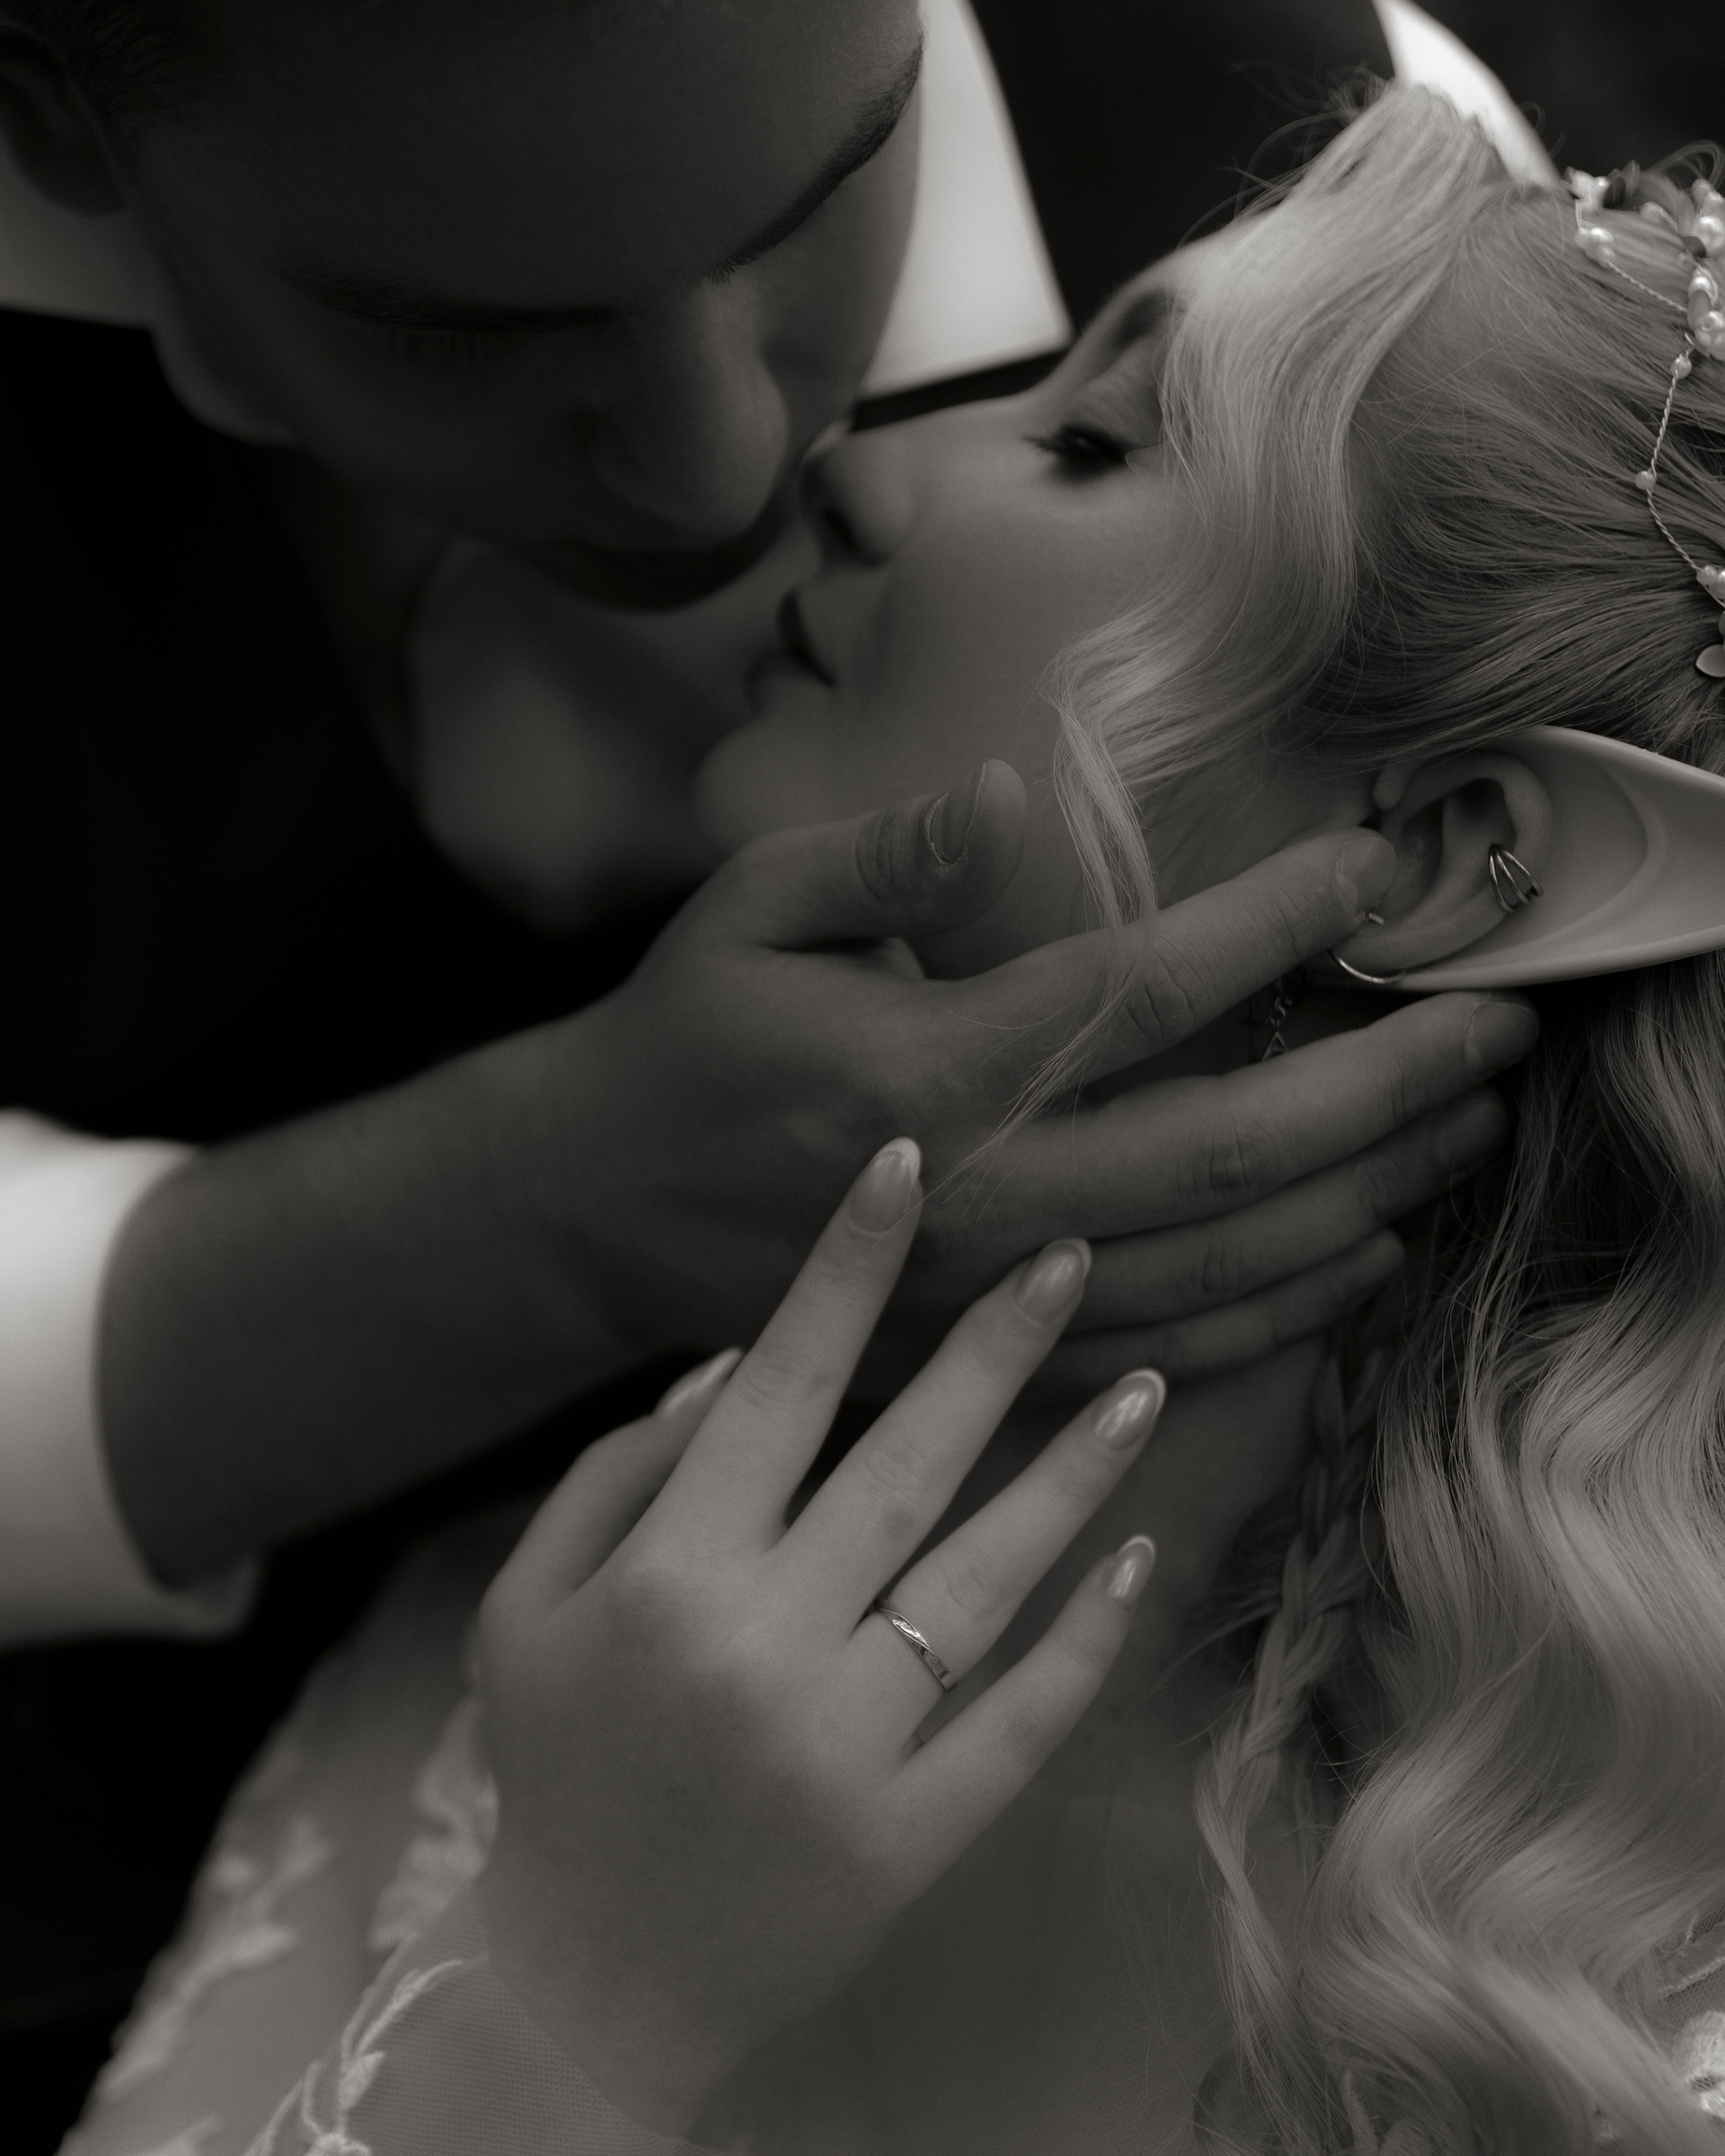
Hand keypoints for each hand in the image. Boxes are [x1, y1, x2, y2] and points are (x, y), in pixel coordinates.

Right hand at [478, 1139, 1162, 2131]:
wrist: (586, 1985)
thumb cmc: (557, 1769)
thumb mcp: (525, 1612)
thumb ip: (615, 1477)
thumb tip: (734, 1365)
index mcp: (664, 1580)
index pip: (777, 1387)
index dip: (845, 1269)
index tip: (907, 1168)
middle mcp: (760, 1651)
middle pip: (903, 1464)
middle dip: (994, 1346)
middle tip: (1074, 1251)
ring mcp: (844, 1752)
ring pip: (984, 1582)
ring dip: (1072, 1475)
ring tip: (1146, 1381)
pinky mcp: (910, 1840)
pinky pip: (1018, 1723)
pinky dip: (1081, 1641)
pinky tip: (1133, 1555)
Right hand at [549, 759, 1533, 1390]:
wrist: (597, 1213)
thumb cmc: (683, 1038)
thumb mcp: (753, 904)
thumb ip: (890, 851)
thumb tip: (1016, 797)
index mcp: (925, 1065)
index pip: (1137, 988)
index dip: (1272, 924)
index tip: (1374, 863)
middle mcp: (979, 1191)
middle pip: (1225, 1151)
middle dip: (1382, 1088)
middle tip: (1499, 1030)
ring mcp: (988, 1293)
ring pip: (1222, 1266)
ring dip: (1365, 1198)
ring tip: (1468, 1132)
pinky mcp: (986, 1354)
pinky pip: (1168, 1350)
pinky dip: (1284, 1313)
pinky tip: (1366, 1257)